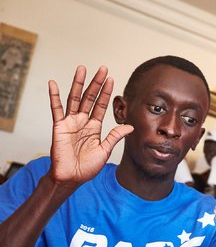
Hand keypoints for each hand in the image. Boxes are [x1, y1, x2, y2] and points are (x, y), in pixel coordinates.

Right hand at [48, 66, 132, 185]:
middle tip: (102, 68)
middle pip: (90, 97)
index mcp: (94, 127)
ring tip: (82, 68)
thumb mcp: (105, 150)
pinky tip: (53, 83)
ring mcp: (70, 122)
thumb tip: (130, 126)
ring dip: (78, 83)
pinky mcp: (59, 127)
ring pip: (75, 98)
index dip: (106, 93)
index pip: (101, 105)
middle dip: (96, 83)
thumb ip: (115, 136)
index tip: (112, 79)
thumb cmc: (87, 167)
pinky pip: (56, 109)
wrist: (71, 178)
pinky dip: (54, 96)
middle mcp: (82, 121)